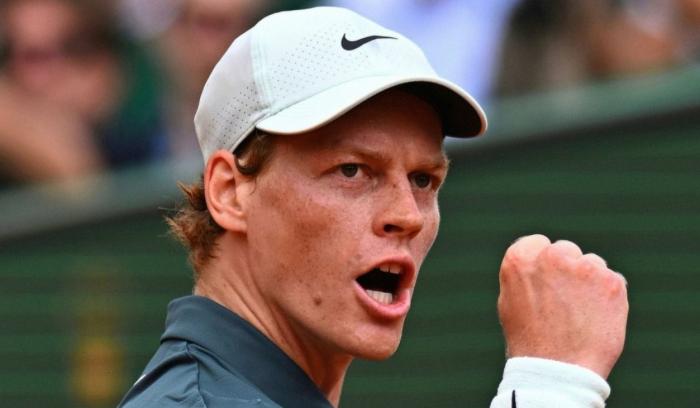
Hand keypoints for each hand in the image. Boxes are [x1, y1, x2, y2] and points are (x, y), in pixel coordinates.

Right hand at [498, 234, 628, 378]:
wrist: (559, 370)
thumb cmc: (529, 340)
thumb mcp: (510, 301)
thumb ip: (525, 275)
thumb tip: (538, 262)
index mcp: (520, 258)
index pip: (538, 243)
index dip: (543, 264)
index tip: (546, 281)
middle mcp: (552, 256)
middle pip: (566, 250)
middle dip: (567, 269)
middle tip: (563, 301)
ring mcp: (584, 267)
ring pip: (591, 264)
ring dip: (589, 282)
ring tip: (579, 314)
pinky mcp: (612, 282)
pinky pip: (612, 282)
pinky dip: (608, 297)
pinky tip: (596, 318)